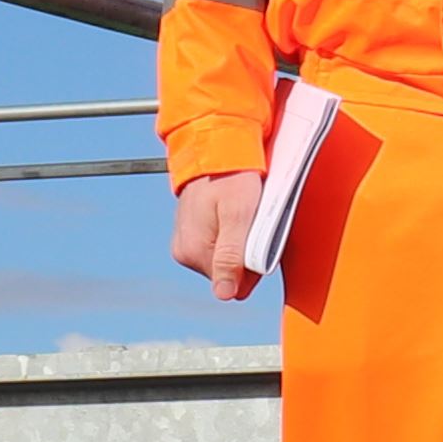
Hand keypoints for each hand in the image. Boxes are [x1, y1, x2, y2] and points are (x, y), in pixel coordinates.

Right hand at [170, 168, 267, 302]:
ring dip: (242, 243)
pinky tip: (235, 214)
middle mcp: (185, 253)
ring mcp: (186, 244)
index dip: (255, 265)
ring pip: (228, 261)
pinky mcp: (192, 234)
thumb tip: (225, 295)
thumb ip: (232, 256)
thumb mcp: (239, 216)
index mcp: (193, 253)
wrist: (215, 147)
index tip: (257, 237)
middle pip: (231, 274)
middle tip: (252, 222)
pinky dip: (234, 234)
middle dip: (248, 254)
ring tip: (243, 214)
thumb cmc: (231, 177)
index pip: (236, 285)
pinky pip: (221, 246)